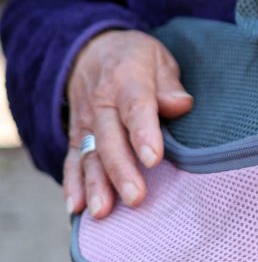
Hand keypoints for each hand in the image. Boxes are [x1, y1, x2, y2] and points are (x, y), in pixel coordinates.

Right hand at [63, 30, 192, 217]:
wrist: (90, 50)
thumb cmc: (135, 58)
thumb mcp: (157, 58)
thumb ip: (169, 84)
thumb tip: (182, 105)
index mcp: (127, 81)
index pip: (136, 109)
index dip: (144, 135)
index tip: (154, 159)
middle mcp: (101, 104)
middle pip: (110, 141)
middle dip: (121, 171)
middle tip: (136, 198)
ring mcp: (86, 123)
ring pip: (89, 156)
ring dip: (94, 185)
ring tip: (102, 211)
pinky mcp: (77, 136)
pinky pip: (72, 161)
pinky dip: (71, 184)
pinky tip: (75, 209)